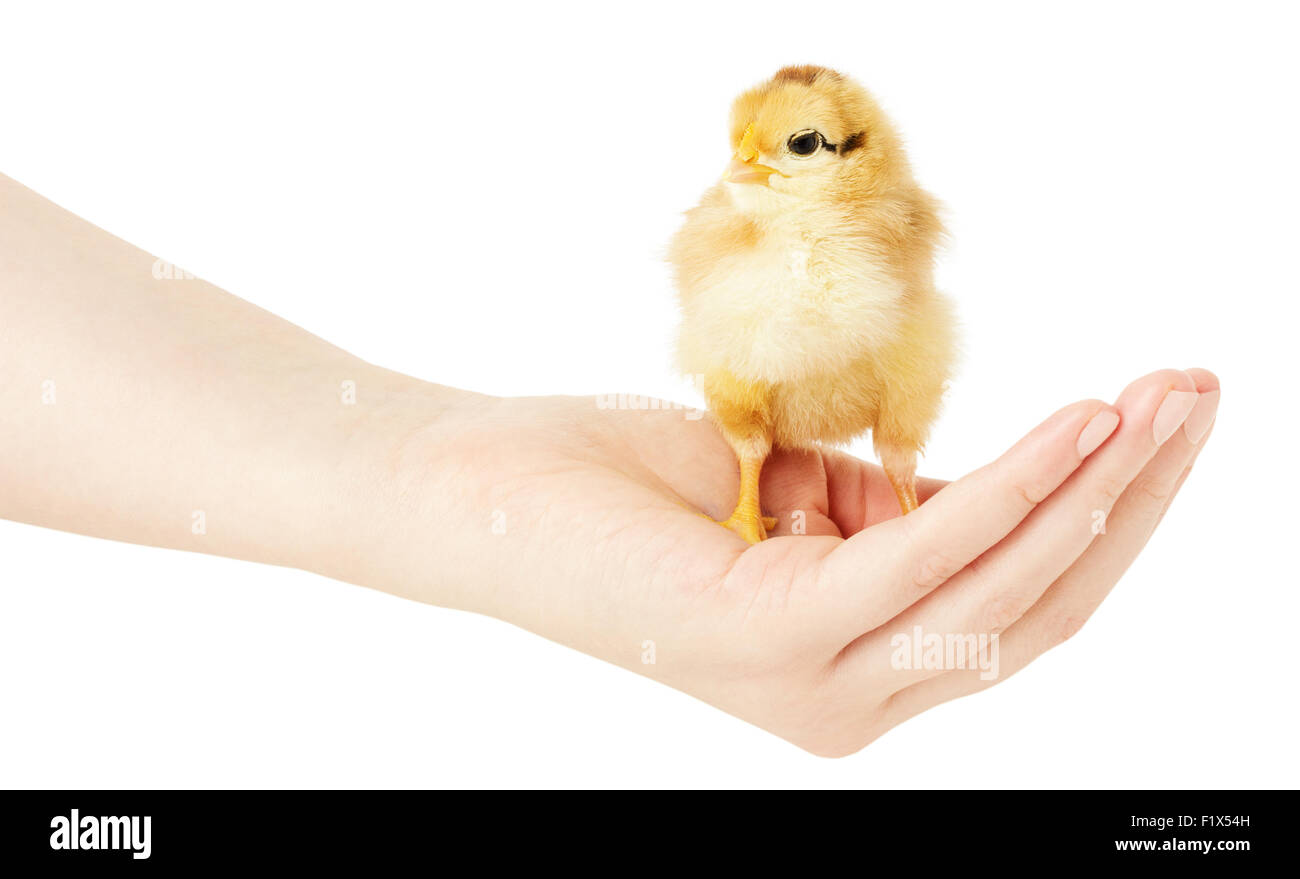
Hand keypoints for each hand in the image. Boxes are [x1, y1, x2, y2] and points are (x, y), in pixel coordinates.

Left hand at [389, 368, 1217, 755]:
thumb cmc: (625, 484)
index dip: (1105, 515)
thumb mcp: (789, 490)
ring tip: (1162, 400)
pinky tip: (1077, 427)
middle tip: (1198, 398)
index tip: (1160, 419)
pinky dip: (1010, 487)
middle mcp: (849, 698)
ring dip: (1096, 486)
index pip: (1019, 602)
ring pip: (1003, 590)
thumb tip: (951, 480)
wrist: (488, 493)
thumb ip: (881, 506)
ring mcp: (816, 682)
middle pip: (1036, 603)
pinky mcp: (779, 636)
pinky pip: (928, 555)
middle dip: (1132, 499)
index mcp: (854, 666)